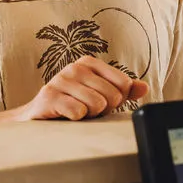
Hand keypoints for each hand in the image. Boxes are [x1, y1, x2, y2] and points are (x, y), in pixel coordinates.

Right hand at [17, 55, 148, 120]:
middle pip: (112, 96)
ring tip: (75, 112)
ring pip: (96, 104)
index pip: (124, 84)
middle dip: (102, 109)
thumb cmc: (73, 106)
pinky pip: (78, 112)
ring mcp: (60, 80)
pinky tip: (65, 117)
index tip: (101, 101)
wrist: (38, 117)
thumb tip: (144, 87)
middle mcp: (75, 67)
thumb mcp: (101, 96)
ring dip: (88, 115)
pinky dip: (75, 119)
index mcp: (89, 63)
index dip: (117, 100)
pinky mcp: (48, 96)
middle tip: (86, 110)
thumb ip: (124, 90)